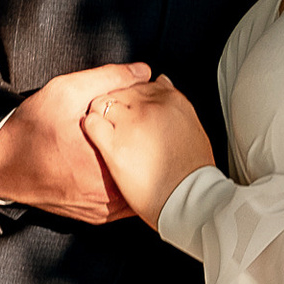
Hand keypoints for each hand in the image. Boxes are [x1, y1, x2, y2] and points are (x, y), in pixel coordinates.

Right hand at [0, 65, 153, 222]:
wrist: (3, 164)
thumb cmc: (32, 127)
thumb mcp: (66, 91)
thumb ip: (108, 78)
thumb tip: (144, 71)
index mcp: (104, 160)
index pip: (149, 143)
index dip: (157, 125)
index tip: (156, 114)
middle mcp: (106, 192)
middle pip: (148, 169)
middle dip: (153, 149)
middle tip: (154, 131)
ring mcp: (103, 209)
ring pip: (140, 189)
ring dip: (144, 170)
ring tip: (143, 148)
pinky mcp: (97, 216)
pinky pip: (127, 203)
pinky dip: (131, 185)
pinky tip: (127, 167)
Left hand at [83, 75, 213, 227]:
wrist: (187, 199)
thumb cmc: (192, 171)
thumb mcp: (188, 130)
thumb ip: (173, 103)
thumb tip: (162, 83)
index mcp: (172, 102)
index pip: (144, 85)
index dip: (135, 95)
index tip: (133, 107)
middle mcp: (151, 109)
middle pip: (122, 91)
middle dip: (118, 102)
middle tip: (120, 122)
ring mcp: (131, 125)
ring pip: (104, 103)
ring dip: (103, 113)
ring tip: (108, 130)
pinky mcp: (115, 145)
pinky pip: (93, 123)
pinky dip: (91, 128)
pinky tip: (97, 140)